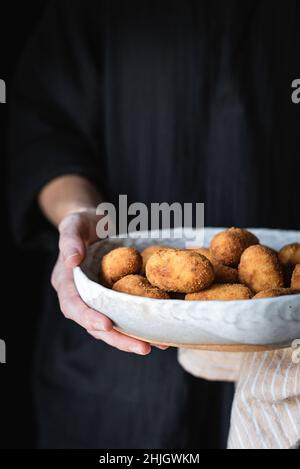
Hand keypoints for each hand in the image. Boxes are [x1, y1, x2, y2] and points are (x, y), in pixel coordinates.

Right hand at [51, 210, 153, 354]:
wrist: (98, 223)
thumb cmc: (84, 222)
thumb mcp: (75, 223)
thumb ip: (69, 240)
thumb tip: (71, 261)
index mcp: (66, 282)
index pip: (74, 306)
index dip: (88, 318)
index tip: (106, 325)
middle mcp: (82, 297)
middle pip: (95, 325)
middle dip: (118, 339)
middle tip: (142, 348)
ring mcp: (99, 300)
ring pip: (113, 326)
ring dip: (133, 338)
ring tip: (158, 345)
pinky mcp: (115, 298)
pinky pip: (125, 315)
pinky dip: (140, 325)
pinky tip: (160, 332)